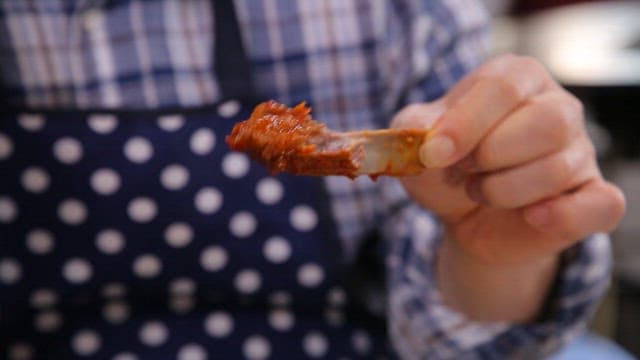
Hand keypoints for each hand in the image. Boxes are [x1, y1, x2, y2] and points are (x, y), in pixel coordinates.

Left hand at [392, 54, 624, 265]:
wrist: (463, 214)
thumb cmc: (444, 166)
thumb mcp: (416, 142)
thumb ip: (414, 129)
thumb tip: (431, 140)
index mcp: (516, 77)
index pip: (503, 87)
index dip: (466, 124)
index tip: (435, 155)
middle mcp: (558, 107)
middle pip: (546, 123)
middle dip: (490, 156)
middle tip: (463, 171)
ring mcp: (581, 152)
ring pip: (559, 169)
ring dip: (503, 191)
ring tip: (480, 191)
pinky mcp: (593, 196)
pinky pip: (602, 204)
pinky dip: (564, 216)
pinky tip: (532, 217)